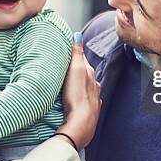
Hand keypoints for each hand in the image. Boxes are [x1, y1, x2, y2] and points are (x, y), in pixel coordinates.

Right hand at [56, 32, 100, 150]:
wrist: (81, 125)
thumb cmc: (77, 97)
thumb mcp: (76, 71)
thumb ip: (77, 53)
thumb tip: (78, 35)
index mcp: (91, 74)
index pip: (82, 59)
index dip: (74, 54)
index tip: (67, 49)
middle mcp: (95, 86)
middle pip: (85, 73)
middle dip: (77, 69)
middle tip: (65, 65)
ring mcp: (93, 99)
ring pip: (87, 87)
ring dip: (79, 84)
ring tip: (68, 83)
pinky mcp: (90, 112)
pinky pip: (86, 101)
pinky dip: (81, 97)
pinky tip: (76, 100)